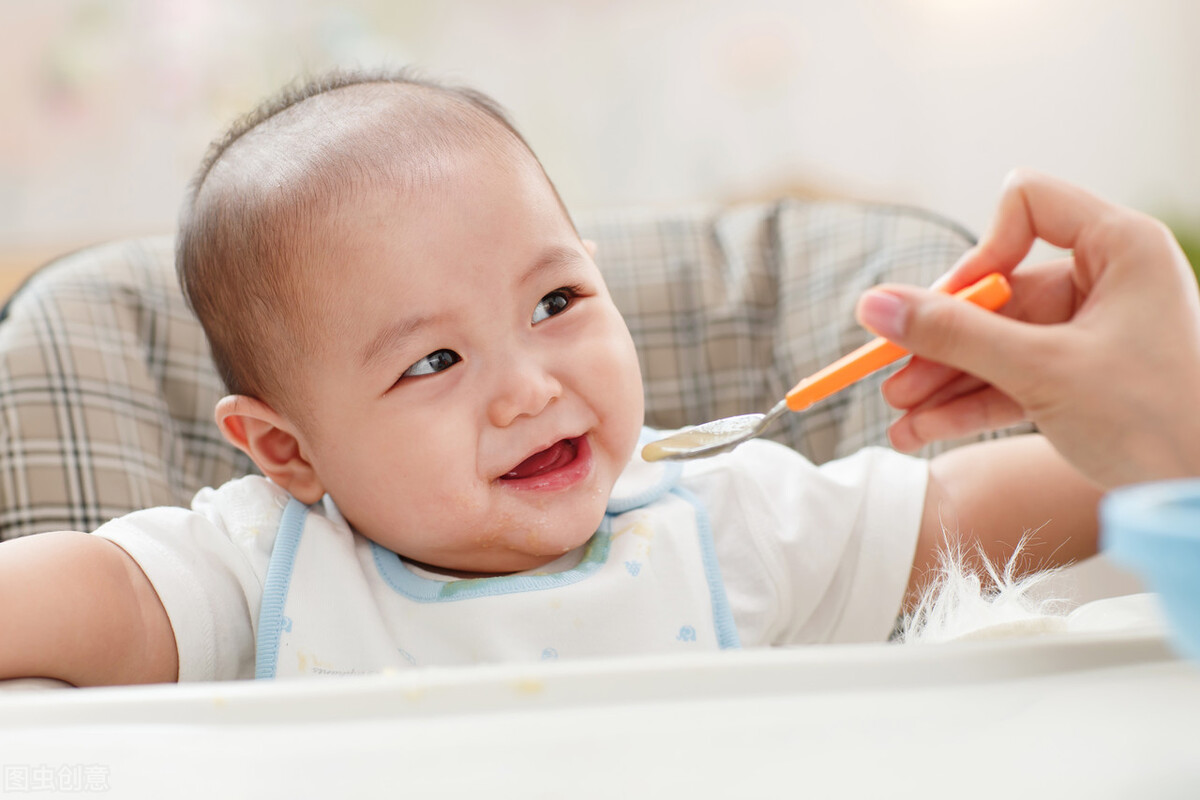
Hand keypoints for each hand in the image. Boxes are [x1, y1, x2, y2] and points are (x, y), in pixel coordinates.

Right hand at [855, 169, 1199, 487]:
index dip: (983, 249)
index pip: (1029, 205)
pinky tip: (921, 429)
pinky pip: (1011, 379)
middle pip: (998, 290)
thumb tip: (873, 305)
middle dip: (941, 338)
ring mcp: (1092, 333)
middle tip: (890, 373)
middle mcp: (1106, 281)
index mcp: (1121, 248)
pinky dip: (968, 404)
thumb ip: (953, 335)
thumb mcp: (1042, 371)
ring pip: (997, 341)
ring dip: (944, 379)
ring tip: (897, 413)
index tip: (952, 304)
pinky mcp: (1081, 379)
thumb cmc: (1157, 421)